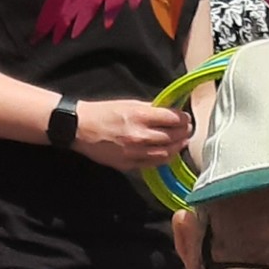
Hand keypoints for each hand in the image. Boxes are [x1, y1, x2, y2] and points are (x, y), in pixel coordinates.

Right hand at [71, 98, 191, 172]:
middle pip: (173, 137)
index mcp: (140, 116)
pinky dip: (164, 158)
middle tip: (188, 130)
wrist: (81, 128)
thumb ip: (151, 108)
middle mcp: (140, 135)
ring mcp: (134, 152)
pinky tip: (168, 153)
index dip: (184, 119)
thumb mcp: (129, 103)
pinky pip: (153, 164)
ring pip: (166, 153)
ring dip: (177, 147)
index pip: (173, 119)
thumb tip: (170, 110)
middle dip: (184, 133)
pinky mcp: (128, 164)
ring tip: (181, 142)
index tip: (186, 118)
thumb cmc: (104, 112)